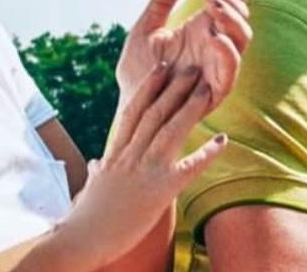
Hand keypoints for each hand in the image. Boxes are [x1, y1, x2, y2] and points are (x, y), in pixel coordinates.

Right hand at [53, 67, 231, 264]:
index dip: (149, 87)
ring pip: (170, 131)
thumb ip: (98, 172)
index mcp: (115, 154)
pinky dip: (207, 153)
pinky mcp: (161, 190)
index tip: (161, 67)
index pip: (133, 112)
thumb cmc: (87, 217)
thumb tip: (96, 165)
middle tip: (193, 67)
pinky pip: (189, 168)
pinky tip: (223, 140)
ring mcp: (145, 171)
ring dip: (190, 108)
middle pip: (154, 114)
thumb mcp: (92, 187)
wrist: (83, 239)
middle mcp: (130, 156)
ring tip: (207, 89)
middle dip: (174, 88)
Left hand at [117, 0, 250, 106]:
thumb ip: (159, 4)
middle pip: (241, 18)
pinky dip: (228, 52)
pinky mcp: (215, 90)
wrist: (130, 105)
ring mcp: (217, 67)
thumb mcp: (144, 30)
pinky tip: (214, 36)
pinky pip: (231, 71)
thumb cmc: (138, 72)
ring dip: (233, 20)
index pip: (231, 4)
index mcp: (203, 31)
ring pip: (242, 39)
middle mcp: (216, 47)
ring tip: (213, 6)